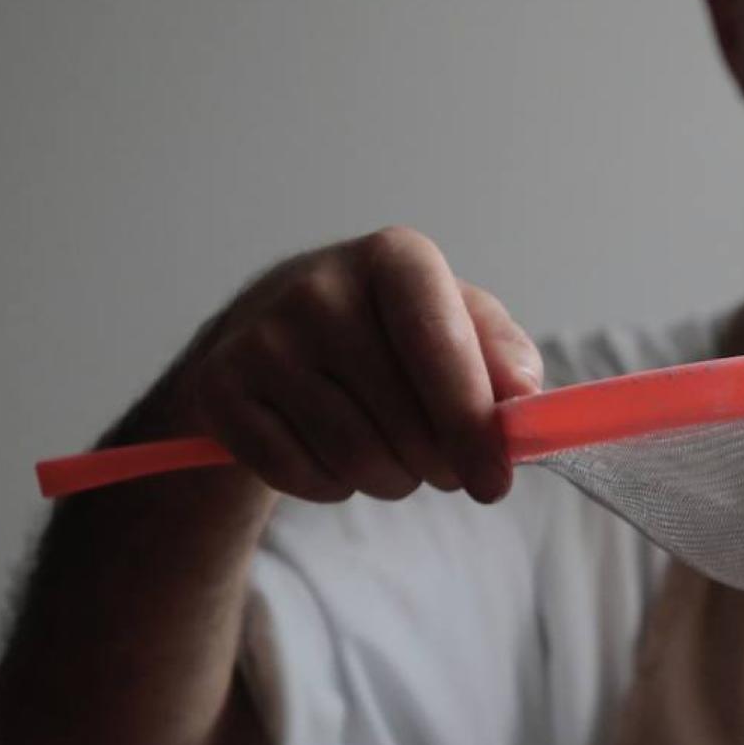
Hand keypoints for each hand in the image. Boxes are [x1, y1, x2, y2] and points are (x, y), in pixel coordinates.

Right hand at [167, 226, 542, 504]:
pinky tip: (333, 454)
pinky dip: (332, 486)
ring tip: (394, 457)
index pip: (439, 345)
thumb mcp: (461, 323)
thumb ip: (505, 357)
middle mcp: (319, 287)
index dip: (472, 423)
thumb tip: (524, 398)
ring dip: (393, 481)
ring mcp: (261, 337)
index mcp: (395, 258)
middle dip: (441, 464)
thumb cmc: (394, 334)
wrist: (277, 333)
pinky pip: (300, 476)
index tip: (495, 481)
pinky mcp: (219, 387)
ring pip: (356, 458)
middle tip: (445, 464)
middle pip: (405, 422)